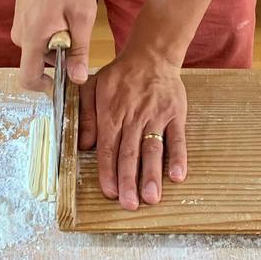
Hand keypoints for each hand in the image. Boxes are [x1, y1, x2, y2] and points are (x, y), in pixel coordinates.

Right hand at [11, 0, 95, 91]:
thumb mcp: (81, 16)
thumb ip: (79, 50)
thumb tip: (78, 79)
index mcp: (33, 39)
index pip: (28, 79)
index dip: (46, 87)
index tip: (64, 80)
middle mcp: (20, 38)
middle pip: (38, 64)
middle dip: (58, 58)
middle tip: (75, 33)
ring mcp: (19, 29)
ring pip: (39, 51)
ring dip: (57, 44)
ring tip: (69, 19)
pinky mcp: (22, 22)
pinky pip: (37, 39)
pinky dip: (51, 35)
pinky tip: (61, 14)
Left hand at [79, 47, 187, 210]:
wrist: (151, 55)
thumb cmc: (119, 76)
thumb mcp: (92, 88)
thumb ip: (85, 116)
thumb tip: (82, 145)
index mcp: (111, 113)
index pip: (108, 148)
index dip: (108, 172)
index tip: (110, 192)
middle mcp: (133, 117)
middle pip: (130, 153)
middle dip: (129, 181)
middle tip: (130, 204)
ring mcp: (156, 116)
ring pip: (153, 149)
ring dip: (152, 175)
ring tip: (152, 197)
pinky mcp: (175, 114)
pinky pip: (177, 138)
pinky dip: (178, 157)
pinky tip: (177, 176)